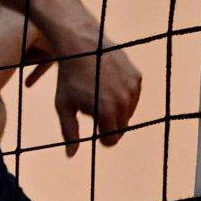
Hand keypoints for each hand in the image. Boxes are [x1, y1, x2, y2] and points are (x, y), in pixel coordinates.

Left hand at [26, 19, 141, 155]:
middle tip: (94, 110)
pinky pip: (133, 96)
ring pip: (128, 112)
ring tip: (100, 95)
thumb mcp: (63, 105)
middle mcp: (123, 102)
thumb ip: (69, 132)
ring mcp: (132, 89)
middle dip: (109, 124)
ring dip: (117, 110)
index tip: (93, 129)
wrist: (81, 44)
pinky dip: (124, 95)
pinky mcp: (136, 77)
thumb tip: (70, 156)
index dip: (101, 137)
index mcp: (106, 112)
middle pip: (121, 128)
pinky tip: (109, 84)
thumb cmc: (68, 77)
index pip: (111, 140)